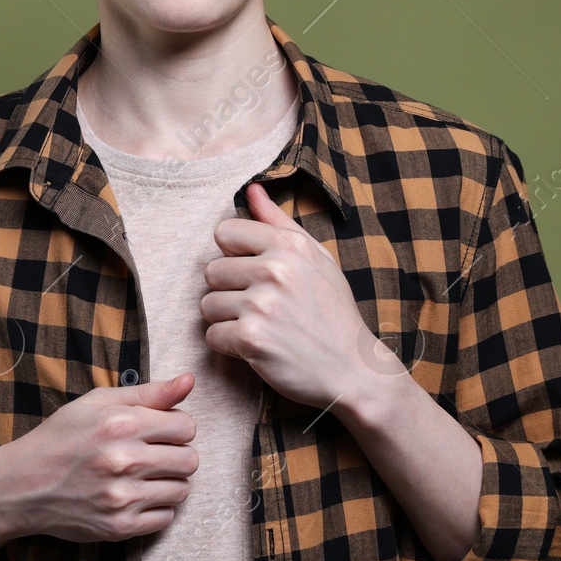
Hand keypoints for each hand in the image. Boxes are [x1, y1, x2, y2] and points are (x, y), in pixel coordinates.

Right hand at [0, 371, 199, 542]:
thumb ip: (149, 393)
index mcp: (122, 424)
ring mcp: (122, 498)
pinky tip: (136, 496)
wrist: (23, 485)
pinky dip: (157, 507)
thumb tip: (190, 380)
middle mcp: (124, 461)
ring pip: (182, 490)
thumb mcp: (98, 403)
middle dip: (176, 454)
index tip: (159, 432)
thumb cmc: (61, 438)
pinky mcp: (119, 527)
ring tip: (145, 476)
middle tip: (153, 454)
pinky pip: (166, 518)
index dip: (176, 427)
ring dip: (169, 482)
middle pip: (189, 460)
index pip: (187, 427)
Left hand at [200, 182, 382, 412]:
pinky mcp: (251, 339)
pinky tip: (256, 347)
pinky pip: (212, 336)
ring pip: (207, 305)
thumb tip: (251, 190)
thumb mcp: (316, 259)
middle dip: (228, 291)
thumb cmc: (333, 313)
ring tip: (258, 327)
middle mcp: (275, 270)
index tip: (252, 274)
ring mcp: (262, 305)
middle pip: (211, 270)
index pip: (225, 232)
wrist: (352, 370)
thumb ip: (279, 223)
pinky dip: (229, 346)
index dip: (233, 255)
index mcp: (289, 245)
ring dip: (226, 320)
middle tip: (258, 307)